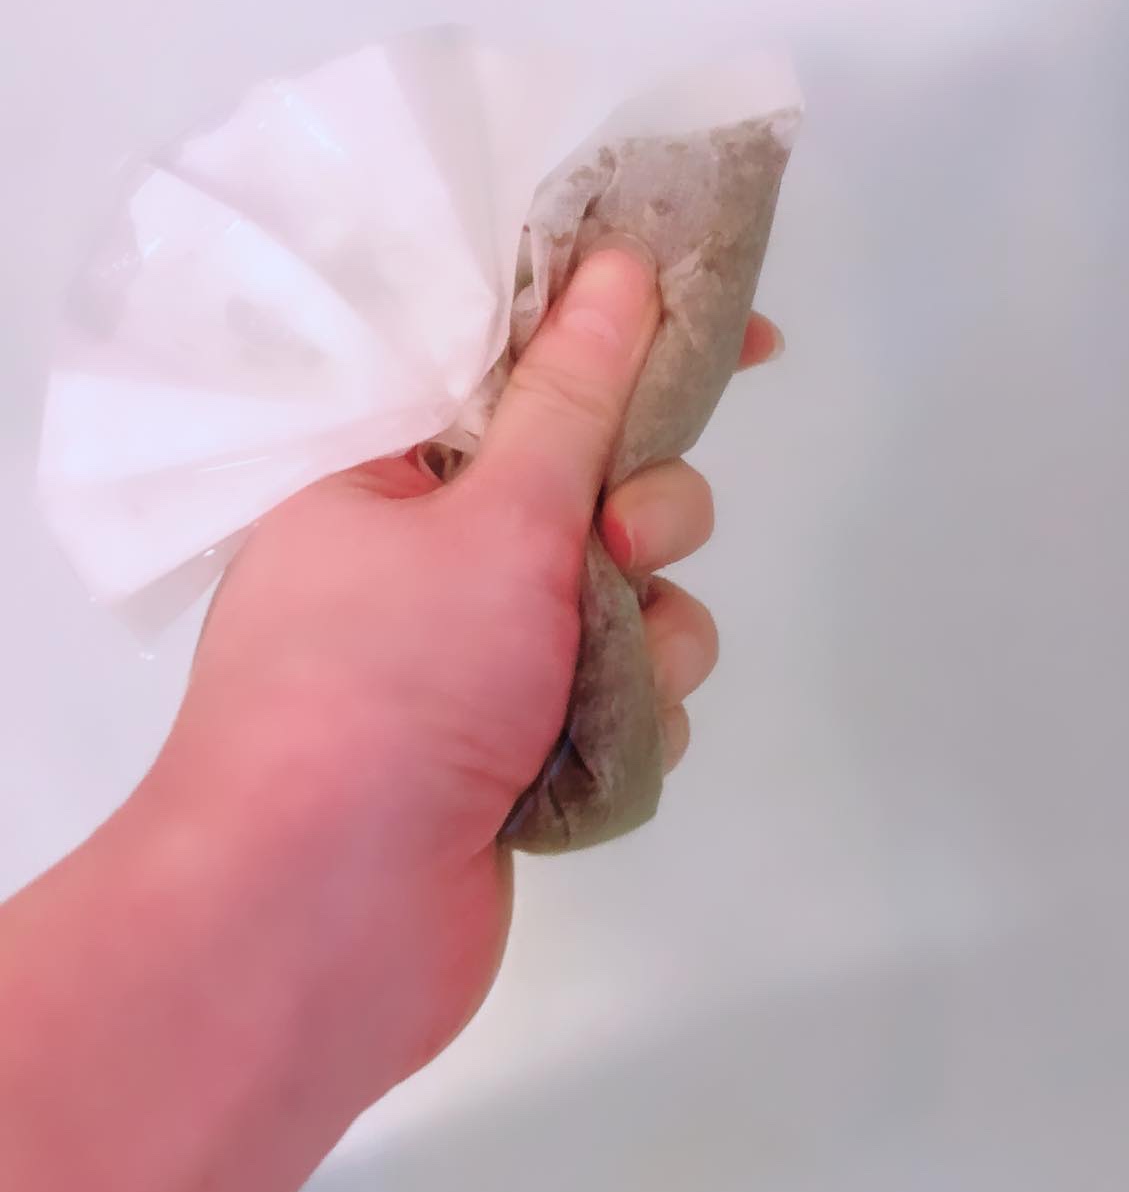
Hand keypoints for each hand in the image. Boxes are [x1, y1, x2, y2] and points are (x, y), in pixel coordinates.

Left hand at [157, 246, 782, 1102]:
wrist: (320, 920)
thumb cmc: (388, 686)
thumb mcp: (494, 517)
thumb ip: (574, 398)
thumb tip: (618, 270)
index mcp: (391, 475)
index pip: (531, 374)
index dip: (638, 348)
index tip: (745, 337)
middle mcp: (432, 558)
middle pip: (598, 488)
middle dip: (642, 516)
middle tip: (620, 542)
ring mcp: (476, 660)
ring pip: (629, 599)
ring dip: (647, 631)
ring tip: (609, 680)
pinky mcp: (519, 748)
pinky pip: (622, 694)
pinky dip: (630, 716)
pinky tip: (600, 754)